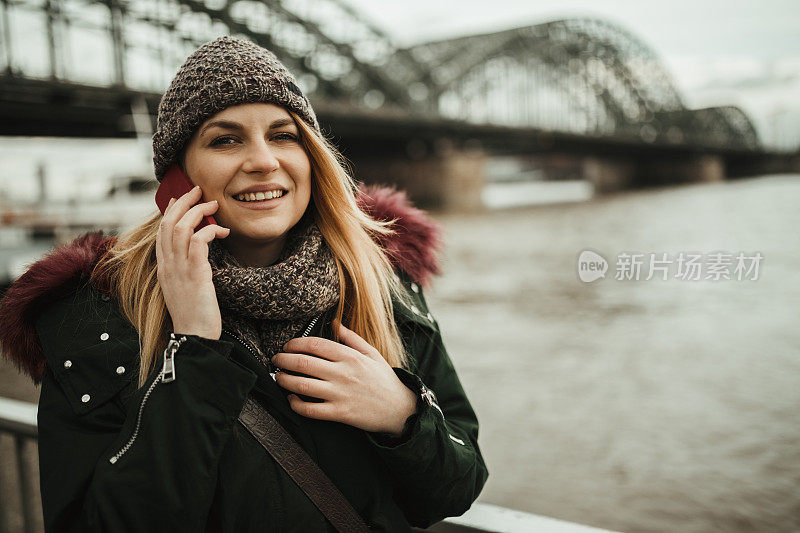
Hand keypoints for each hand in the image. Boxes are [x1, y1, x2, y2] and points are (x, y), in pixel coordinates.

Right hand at [155, 185, 230, 339]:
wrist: (195, 337)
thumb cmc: (195, 315)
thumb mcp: (186, 288)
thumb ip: (186, 269)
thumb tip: (197, 253)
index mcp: (164, 268)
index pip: (161, 231)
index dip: (170, 211)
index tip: (179, 198)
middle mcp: (167, 265)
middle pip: (168, 222)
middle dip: (183, 202)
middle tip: (198, 190)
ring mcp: (179, 269)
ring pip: (181, 227)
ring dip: (198, 211)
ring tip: (213, 204)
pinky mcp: (195, 274)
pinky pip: (198, 241)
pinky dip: (210, 230)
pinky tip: (222, 231)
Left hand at [272, 321, 418, 435]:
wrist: (401, 409)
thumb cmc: (385, 380)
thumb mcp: (372, 354)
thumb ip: (352, 338)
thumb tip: (335, 324)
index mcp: (350, 356)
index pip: (315, 345)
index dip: (295, 344)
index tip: (287, 346)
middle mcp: (343, 373)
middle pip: (304, 363)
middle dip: (283, 360)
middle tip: (276, 360)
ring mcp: (341, 394)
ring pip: (303, 386)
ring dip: (285, 380)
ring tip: (279, 377)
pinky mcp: (340, 414)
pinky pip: (310, 410)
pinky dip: (296, 405)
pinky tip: (292, 400)